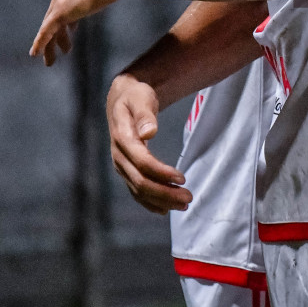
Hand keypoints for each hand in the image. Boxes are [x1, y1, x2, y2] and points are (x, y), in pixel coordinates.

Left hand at [29, 0, 119, 65]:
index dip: (69, 16)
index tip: (72, 28)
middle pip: (56, 14)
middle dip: (60, 32)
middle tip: (65, 47)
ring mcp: (60, 0)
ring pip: (50, 25)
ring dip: (51, 43)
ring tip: (51, 60)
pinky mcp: (59, 12)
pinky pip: (46, 31)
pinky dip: (40, 43)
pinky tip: (35, 54)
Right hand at [107, 74, 192, 212]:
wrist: (122, 100)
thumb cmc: (135, 97)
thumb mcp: (141, 98)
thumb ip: (144, 115)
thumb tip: (149, 132)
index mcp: (122, 138)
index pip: (142, 162)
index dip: (162, 173)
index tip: (182, 178)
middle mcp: (119, 156)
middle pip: (140, 182)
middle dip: (164, 193)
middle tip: (188, 198)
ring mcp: (121, 165)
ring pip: (138, 190)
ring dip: (161, 200)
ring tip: (183, 204)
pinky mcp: (125, 170)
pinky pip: (135, 191)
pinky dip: (149, 202)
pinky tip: (164, 209)